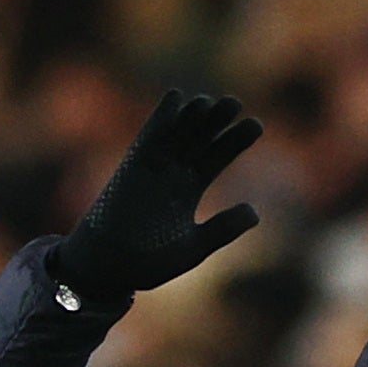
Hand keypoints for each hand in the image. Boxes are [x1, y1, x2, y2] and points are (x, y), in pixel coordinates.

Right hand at [53, 90, 262, 298]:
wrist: (110, 268)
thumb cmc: (148, 262)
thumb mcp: (194, 246)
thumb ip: (223, 229)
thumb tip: (255, 212)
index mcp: (186, 192)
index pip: (214, 159)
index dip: (233, 142)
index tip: (257, 124)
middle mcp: (170, 176)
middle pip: (198, 142)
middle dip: (216, 123)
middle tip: (235, 103)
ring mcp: (151, 171)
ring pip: (176, 136)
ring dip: (192, 117)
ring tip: (211, 100)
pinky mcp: (131, 169)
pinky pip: (147, 139)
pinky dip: (161, 119)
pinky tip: (176, 98)